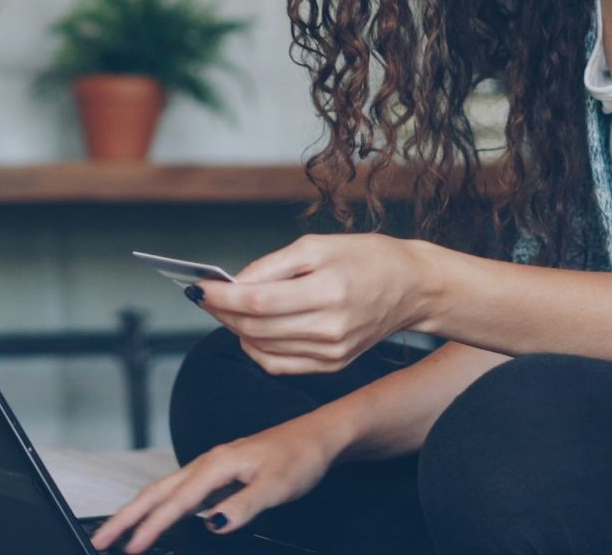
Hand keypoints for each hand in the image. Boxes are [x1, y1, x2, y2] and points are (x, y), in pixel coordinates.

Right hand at [86, 413, 346, 553]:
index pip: (175, 502)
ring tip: (117, 531)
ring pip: (164, 489)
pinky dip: (160, 505)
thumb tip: (213, 525)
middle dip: (126, 516)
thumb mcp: (277, 486)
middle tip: (100, 540)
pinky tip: (158, 517)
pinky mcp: (219, 473)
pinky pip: (179, 491)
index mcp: (217, 464)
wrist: (319, 436)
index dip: (150, 527)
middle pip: (156, 491)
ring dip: (138, 510)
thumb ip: (244, 507)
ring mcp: (212, 467)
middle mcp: (208, 463)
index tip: (129, 548)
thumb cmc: (300, 457)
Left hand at [193, 234, 435, 375]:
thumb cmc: (367, 258)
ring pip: (262, 348)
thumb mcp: (318, 246)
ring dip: (235, 329)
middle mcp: (330, 328)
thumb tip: (234, 283)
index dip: (222, 297)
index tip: (199, 288)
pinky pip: (279, 365)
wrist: (413, 287)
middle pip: (256, 327)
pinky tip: (250, 330)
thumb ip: (272, 266)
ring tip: (225, 309)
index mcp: (328, 292)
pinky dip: (256, 349)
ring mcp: (332, 352)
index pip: (259, 302)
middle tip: (205, 296)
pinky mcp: (332, 365)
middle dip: (222, 311)